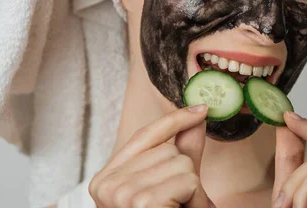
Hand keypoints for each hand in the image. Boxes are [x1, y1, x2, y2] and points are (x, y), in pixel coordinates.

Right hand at [89, 104, 214, 207]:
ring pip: (181, 163)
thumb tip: (197, 116)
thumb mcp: (172, 186)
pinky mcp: (141, 202)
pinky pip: (188, 180)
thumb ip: (182, 151)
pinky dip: (195, 199)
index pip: (142, 136)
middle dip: (184, 175)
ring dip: (191, 189)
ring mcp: (120, 193)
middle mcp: (106, 184)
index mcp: (106, 179)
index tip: (200, 109)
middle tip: (176, 204)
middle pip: (167, 150)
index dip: (173, 121)